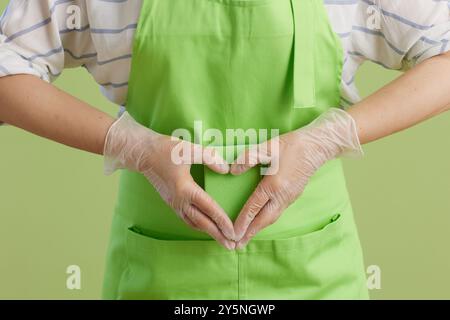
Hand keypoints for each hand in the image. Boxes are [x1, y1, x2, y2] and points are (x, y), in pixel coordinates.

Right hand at [103, 112, 235, 249]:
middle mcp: (179, 200)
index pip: (209, 209)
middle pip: (202, 223)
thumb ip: (209, 157)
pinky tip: (205, 227)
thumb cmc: (164, 150)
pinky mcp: (171, 201)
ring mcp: (174, 203)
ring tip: (221, 240)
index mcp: (185, 189)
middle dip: (218, 235)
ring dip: (208, 232)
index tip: (233, 232)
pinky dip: (198, 226)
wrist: (141, 153)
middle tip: (232, 245)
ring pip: (193, 223)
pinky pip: (187, 218)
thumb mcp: (188, 149)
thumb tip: (225, 170)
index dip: (222, 221)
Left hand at [230, 108, 362, 248]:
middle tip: (237, 245)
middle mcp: (282, 196)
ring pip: (272, 218)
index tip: (233, 233)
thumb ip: (248, 158)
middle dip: (250, 233)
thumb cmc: (292, 145)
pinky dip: (267, 220)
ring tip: (246, 237)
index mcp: (274, 185)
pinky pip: (277, 212)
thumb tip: (232, 170)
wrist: (317, 146)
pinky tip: (260, 221)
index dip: (242, 221)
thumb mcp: (267, 147)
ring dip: (258, 228)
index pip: (254, 207)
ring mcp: (290, 197)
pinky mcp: (294, 196)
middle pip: (264, 220)